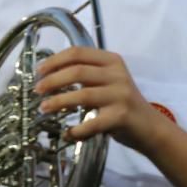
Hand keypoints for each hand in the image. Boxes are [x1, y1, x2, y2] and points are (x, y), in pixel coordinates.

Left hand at [34, 46, 167, 153]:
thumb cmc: (122, 103)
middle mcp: (118, 74)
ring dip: (59, 102)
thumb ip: (86, 75)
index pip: (79, 53)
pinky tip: (67, 134)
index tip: (39, 71)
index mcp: (112, 61)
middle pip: (78, 71)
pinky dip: (76, 130)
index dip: (55, 60)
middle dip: (53, 80)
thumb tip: (49, 76)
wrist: (149, 126)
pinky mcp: (121, 116)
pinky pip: (91, 123)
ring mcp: (121, 95)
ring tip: (44, 109)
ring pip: (82, 95)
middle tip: (37, 90)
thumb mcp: (108, 81)